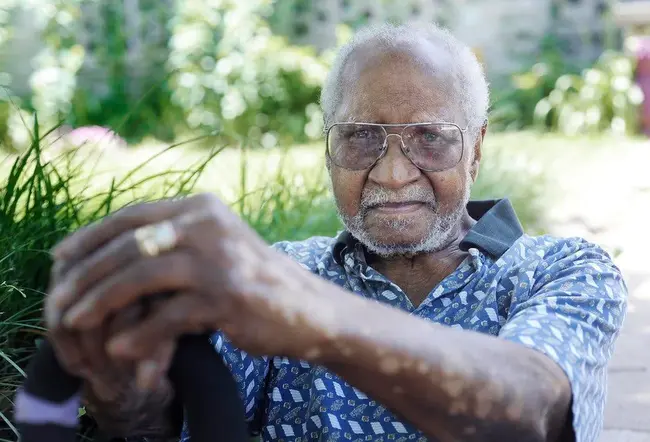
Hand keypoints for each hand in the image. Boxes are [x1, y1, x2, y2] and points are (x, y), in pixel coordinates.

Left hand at [48, 193, 337, 372]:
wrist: (307, 308)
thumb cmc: (253, 281)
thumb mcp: (214, 248)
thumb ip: (171, 242)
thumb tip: (109, 256)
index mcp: (202, 207)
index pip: (132, 216)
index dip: (91, 237)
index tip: (60, 258)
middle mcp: (209, 225)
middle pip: (130, 245)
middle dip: (87, 274)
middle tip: (59, 300)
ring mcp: (219, 259)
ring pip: (142, 277)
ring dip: (102, 302)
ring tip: (76, 323)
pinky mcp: (228, 296)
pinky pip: (169, 316)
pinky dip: (140, 335)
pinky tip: (119, 349)